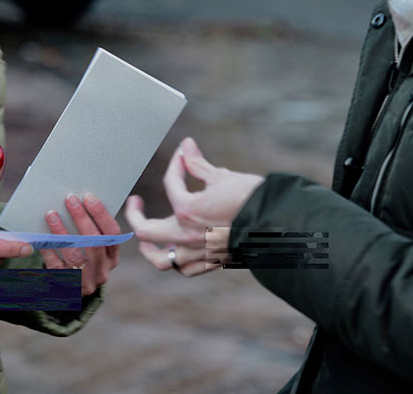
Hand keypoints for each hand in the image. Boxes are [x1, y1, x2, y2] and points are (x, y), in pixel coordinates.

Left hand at [42, 194, 120, 296]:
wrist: (68, 292)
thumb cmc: (80, 261)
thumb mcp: (93, 250)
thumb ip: (92, 230)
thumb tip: (82, 200)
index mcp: (112, 258)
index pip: (112, 233)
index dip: (101, 214)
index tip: (88, 196)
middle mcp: (101, 271)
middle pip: (95, 243)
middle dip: (82, 218)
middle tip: (70, 199)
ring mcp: (84, 282)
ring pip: (74, 254)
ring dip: (62, 231)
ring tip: (51, 214)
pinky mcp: (66, 287)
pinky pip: (56, 265)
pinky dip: (49, 248)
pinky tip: (41, 236)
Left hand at [124, 136, 263, 276]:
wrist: (277, 223)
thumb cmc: (251, 198)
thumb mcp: (222, 177)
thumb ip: (198, 163)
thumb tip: (186, 144)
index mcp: (187, 210)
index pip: (171, 183)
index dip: (176, 164)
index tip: (183, 154)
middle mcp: (186, 235)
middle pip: (145, 231)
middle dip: (135, 215)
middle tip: (136, 202)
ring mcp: (197, 252)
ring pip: (161, 260)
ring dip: (150, 248)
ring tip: (146, 238)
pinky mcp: (211, 262)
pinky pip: (185, 268)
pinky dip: (176, 260)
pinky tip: (175, 250)